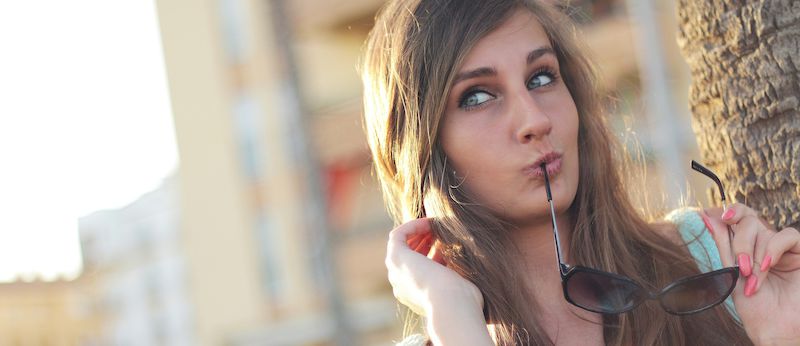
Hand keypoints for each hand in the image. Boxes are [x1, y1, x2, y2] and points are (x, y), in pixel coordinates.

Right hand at [385, 218, 482, 316]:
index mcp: (416, 297)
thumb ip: (456, 271)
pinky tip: (430, 222)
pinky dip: (413, 225)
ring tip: (436, 225)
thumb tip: (460, 255)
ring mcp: (396, 272)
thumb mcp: (460, 283)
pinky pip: (398, 235)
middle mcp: (402, 286)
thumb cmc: (464, 299)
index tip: (448, 245)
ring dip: (418, 233)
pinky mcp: (395, 258)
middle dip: (424, 242)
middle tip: (441, 233)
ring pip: (402, 245)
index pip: (420, 270)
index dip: (433, 254)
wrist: (453, 304)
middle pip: (409, 256)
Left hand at [703, 204, 799, 344]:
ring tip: (754, 278)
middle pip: (750, 222)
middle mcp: (766, 245)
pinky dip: (774, 248)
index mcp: (748, 248)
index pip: (741, 218)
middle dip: (742, 244)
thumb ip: (724, 244)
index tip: (723, 216)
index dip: (733, 211)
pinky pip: (788, 236)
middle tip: (742, 269)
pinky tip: (767, 265)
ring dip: (756, 255)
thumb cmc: (755, 307)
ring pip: (766, 231)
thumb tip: (707, 216)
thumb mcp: (732, 272)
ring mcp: (784, 250)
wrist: (775, 329)